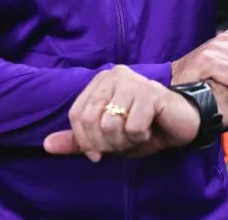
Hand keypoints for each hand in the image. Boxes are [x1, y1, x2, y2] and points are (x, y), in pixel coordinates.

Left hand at [43, 65, 198, 161]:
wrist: (181, 123)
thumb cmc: (144, 128)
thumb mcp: (107, 138)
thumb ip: (79, 140)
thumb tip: (47, 145)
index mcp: (100, 82)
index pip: (77, 116)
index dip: (85, 142)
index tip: (99, 153)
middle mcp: (114, 75)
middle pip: (91, 121)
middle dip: (105, 144)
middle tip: (123, 144)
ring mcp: (133, 81)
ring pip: (110, 125)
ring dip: (124, 142)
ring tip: (137, 135)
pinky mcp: (151, 92)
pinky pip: (132, 127)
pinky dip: (140, 137)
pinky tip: (150, 128)